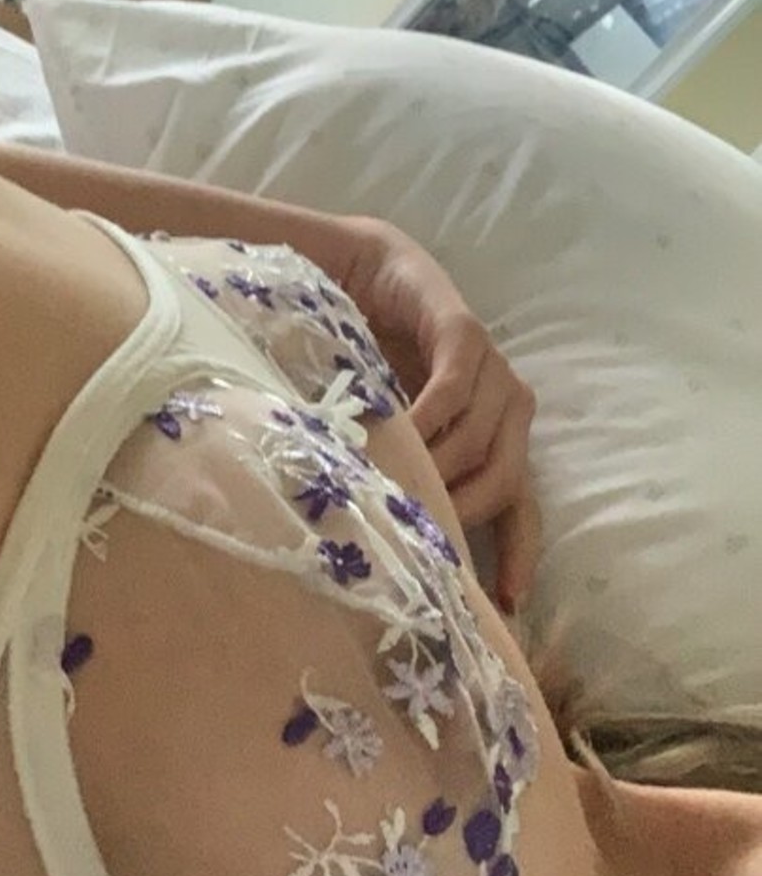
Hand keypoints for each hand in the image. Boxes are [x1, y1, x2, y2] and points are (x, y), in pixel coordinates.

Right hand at [338, 218, 541, 613]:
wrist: (354, 274)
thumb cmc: (367, 365)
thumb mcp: (389, 439)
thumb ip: (407, 479)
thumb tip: (396, 552)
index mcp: (497, 438)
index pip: (521, 507)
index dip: (518, 554)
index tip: (506, 601)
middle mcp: (509, 406)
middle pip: (504, 482)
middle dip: (460, 511)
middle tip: (412, 525)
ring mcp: (492, 368)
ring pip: (481, 442)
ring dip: (436, 468)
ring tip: (390, 480)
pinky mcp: (464, 331)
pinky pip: (457, 390)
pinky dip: (429, 418)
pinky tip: (398, 431)